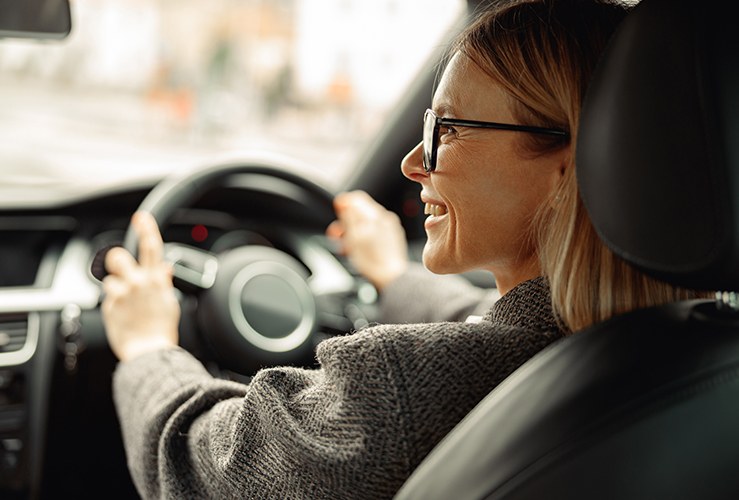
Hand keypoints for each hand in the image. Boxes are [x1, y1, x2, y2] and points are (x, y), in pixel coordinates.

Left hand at [102, 211, 179, 361]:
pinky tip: (123, 316)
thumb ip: (164, 282)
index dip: (146, 229)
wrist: (150, 352)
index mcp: (156, 280)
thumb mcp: (171, 303)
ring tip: (126, 305)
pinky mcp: (109, 306)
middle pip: (118, 256)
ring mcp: (122, 294)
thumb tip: (165, 268)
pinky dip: (113, 305)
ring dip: (116, 289)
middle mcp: (139, 283)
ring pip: (110, 280)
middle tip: (120, 270)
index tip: (141, 218)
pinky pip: (107, 299)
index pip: (152, 247)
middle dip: (116, 260)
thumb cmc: (162, 330)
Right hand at [326, 191, 407, 290]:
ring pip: (366, 223)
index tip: (337, 218)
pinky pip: (375, 231)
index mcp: (374, 215)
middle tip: (338, 236)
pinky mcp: (393, 237)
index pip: (356, 198)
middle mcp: (384, 218)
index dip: (343, 207)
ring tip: (348, 247)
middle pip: (360, 211)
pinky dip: (365, 237)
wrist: (391, 277)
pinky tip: (360, 250)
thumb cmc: (371, 261)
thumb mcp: (353, 236)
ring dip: (354, 231)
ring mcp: (390, 227)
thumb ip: (348, 216)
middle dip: (347, 222)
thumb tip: (344, 200)